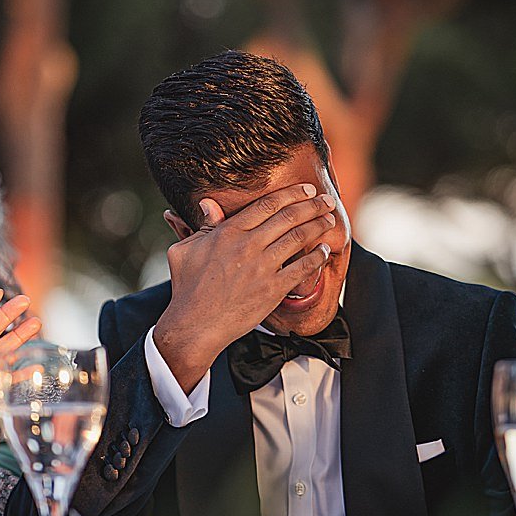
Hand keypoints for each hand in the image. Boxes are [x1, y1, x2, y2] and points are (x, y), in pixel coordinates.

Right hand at [154, 183, 336, 389]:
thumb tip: (208, 204)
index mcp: (228, 232)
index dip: (291, 194)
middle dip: (312, 205)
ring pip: (298, 238)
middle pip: (289, 217)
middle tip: (327, 201)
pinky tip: (325, 250)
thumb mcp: (185, 250)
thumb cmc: (187, 288)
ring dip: (318, 226)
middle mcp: (248, 245)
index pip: (267, 205)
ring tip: (330, 220)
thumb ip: (203, 226)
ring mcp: (262, 268)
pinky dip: (317, 257)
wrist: (194, 325)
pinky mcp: (272, 290)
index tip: (306, 190)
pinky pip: (302, 268)